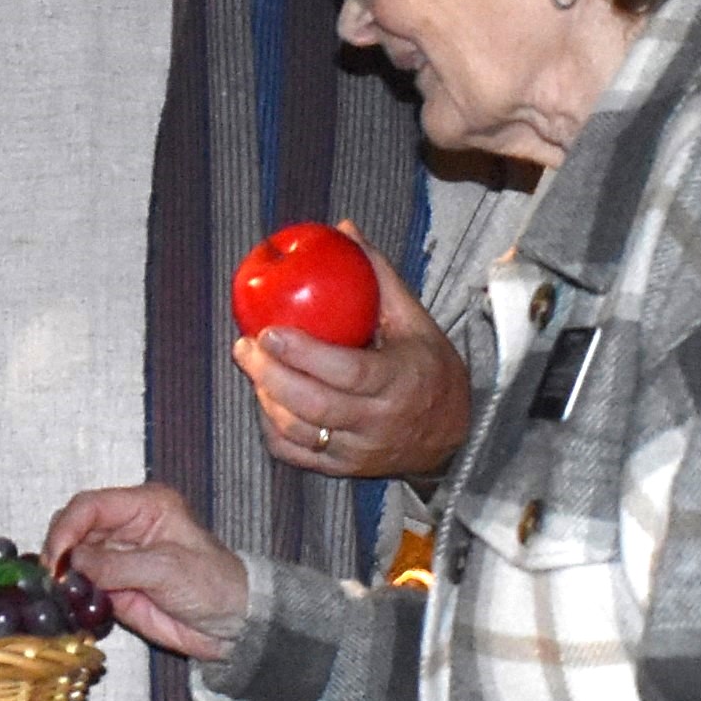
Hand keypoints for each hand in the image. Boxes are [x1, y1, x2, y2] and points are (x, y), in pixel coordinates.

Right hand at [44, 484, 248, 659]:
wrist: (232, 625)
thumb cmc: (213, 585)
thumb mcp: (167, 570)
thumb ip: (117, 565)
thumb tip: (72, 563)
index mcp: (145, 506)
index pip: (91, 505)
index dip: (68, 528)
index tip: (57, 558)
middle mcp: (126, 526)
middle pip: (75, 527)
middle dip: (60, 550)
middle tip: (54, 579)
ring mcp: (117, 557)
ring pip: (73, 556)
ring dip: (63, 573)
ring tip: (60, 593)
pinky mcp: (113, 586)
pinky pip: (81, 584)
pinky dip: (71, 592)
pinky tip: (70, 602)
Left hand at [236, 226, 470, 479]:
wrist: (454, 436)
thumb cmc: (431, 370)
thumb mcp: (416, 321)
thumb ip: (379, 276)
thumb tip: (344, 229)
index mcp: (400, 383)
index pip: (346, 372)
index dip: (303, 354)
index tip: (269, 330)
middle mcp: (378, 423)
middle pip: (313, 406)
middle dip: (270, 376)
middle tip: (245, 346)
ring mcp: (359, 452)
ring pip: (300, 434)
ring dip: (267, 401)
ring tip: (253, 368)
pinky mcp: (344, 471)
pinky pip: (297, 456)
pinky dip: (273, 430)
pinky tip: (265, 401)